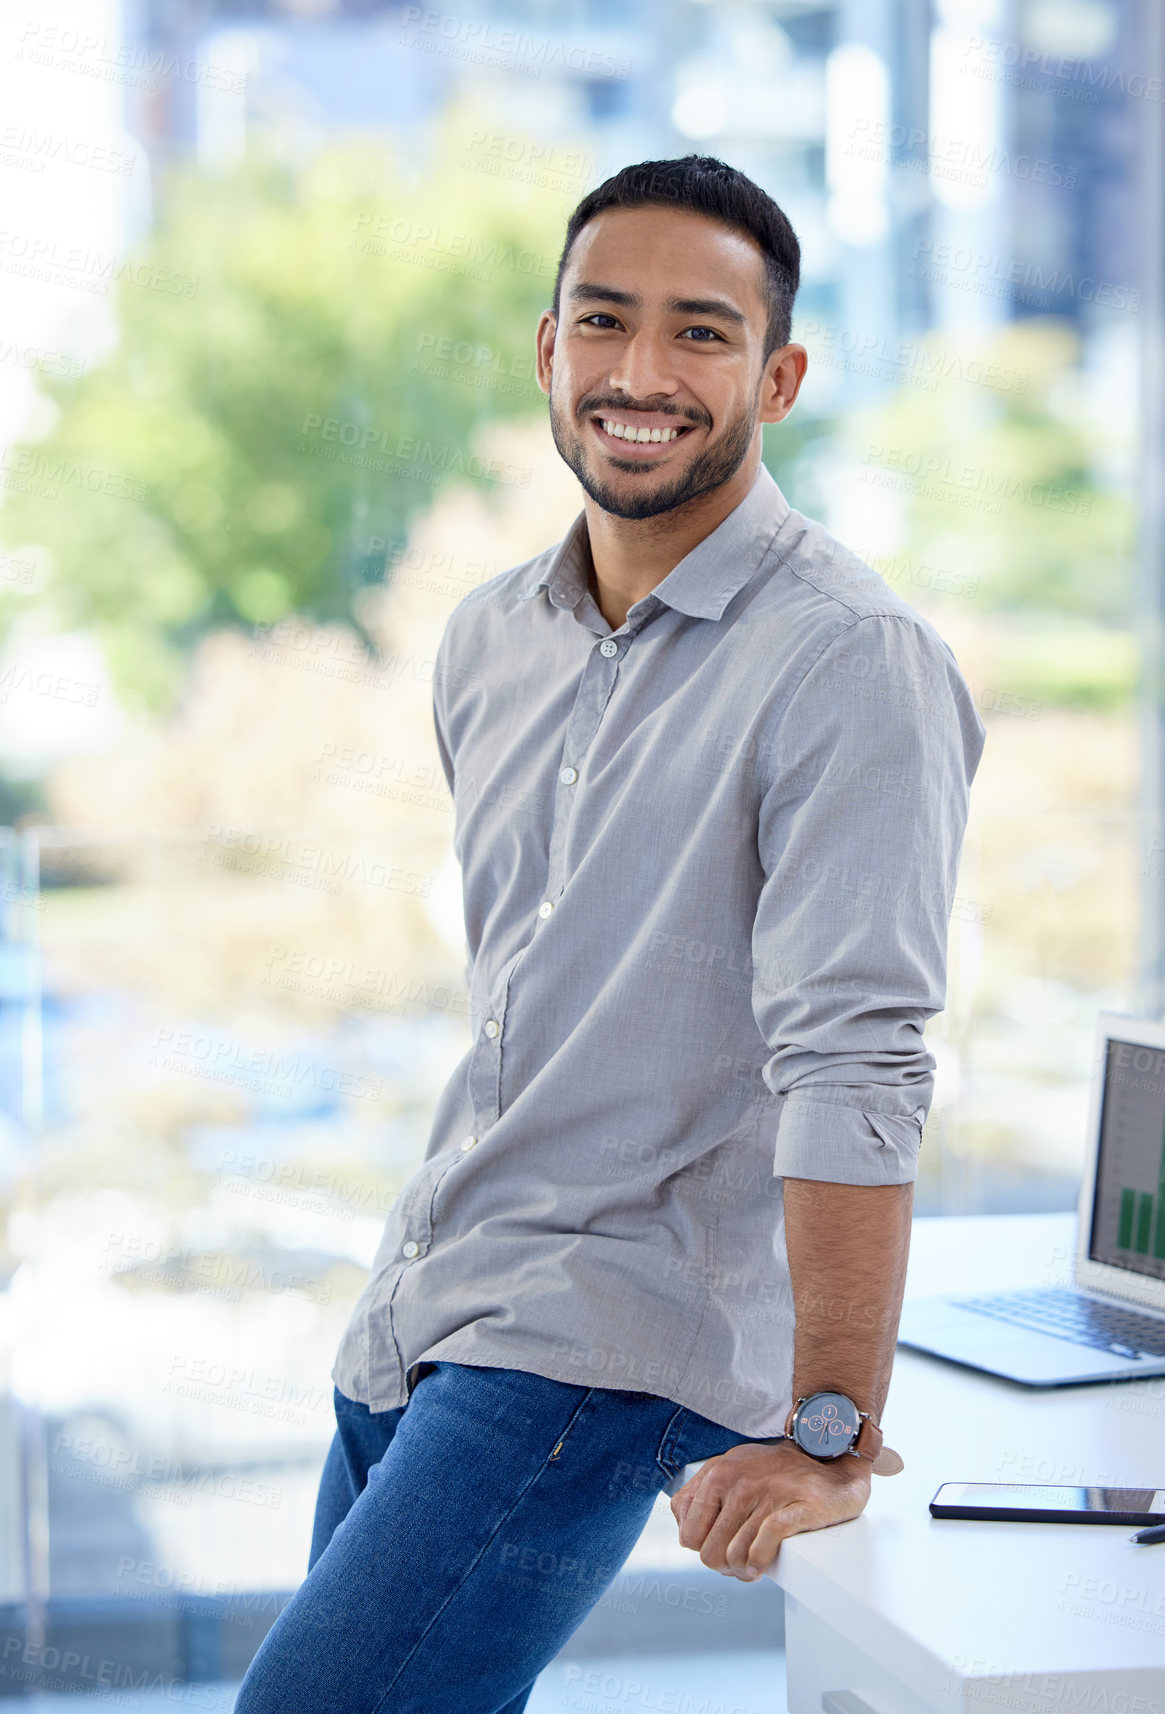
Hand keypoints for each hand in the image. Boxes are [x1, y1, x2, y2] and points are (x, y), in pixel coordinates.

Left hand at [669, 1438, 870, 1580]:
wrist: (829, 1462)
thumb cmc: (775, 1473)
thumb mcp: (732, 1470)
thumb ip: (700, 1494)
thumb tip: (684, 1534)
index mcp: (718, 1473)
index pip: (688, 1534)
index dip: (703, 1549)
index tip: (721, 1548)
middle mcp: (738, 1481)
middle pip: (709, 1552)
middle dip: (724, 1566)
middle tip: (740, 1562)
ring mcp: (766, 1494)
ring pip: (733, 1556)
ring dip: (743, 1571)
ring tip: (753, 1566)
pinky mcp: (793, 1509)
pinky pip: (760, 1550)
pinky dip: (758, 1565)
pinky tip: (762, 1566)